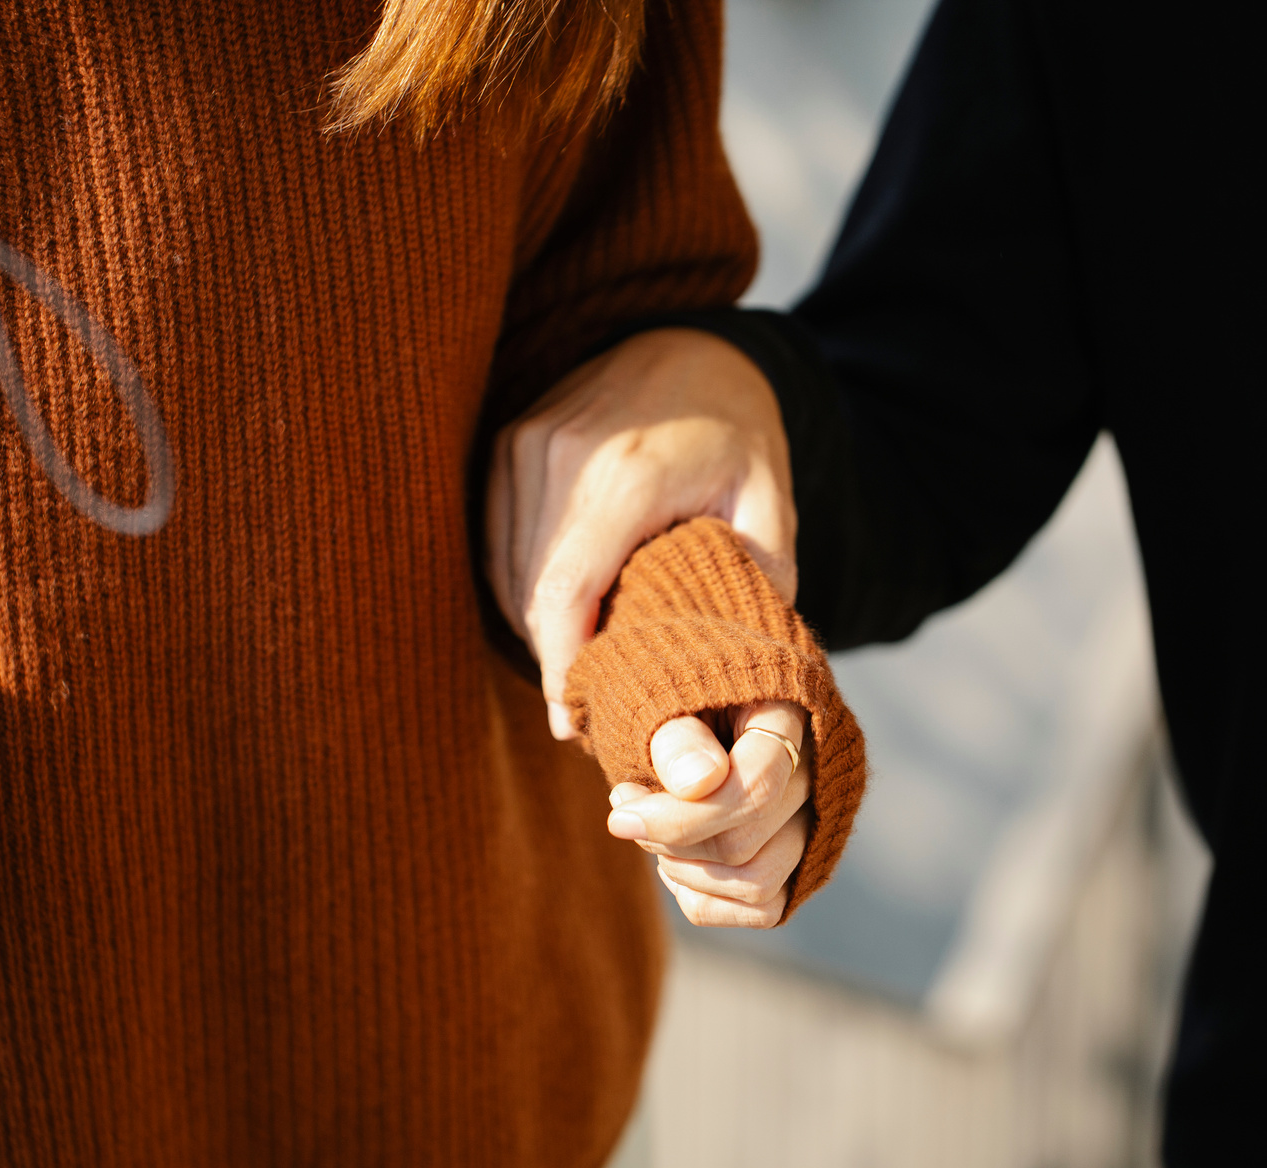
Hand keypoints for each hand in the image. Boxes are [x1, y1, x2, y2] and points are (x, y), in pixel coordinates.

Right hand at [485, 327, 795, 738]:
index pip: (563, 594)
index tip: (570, 723)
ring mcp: (523, 445)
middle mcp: (558, 455)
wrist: (691, 345)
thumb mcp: (769, 498)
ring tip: (578, 666)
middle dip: (552, 658)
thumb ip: (759, 573)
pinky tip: (560, 613)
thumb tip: (732, 650)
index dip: (560, 668)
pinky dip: (521, 586)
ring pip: (505, 571)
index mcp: (625, 473)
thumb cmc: (735, 429)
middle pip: (529, 592)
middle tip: (586, 707)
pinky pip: (497, 540)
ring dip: (535, 625)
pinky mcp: (506, 445)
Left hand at [609, 700, 810, 927]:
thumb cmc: (669, 690)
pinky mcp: (796, 861)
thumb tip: (699, 783)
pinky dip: (704, 899)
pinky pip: (763, 910)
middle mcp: (816, 773)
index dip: (681, 816)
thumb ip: (677, 734)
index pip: (756, 787)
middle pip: (746, 843)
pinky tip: (671, 861)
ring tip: (647, 832)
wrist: (681, 702)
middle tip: (624, 809)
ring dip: (684, 872)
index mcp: (791, 714)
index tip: (619, 812)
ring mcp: (812, 821)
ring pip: (758, 886)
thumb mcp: (661, 692)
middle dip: (668, 838)